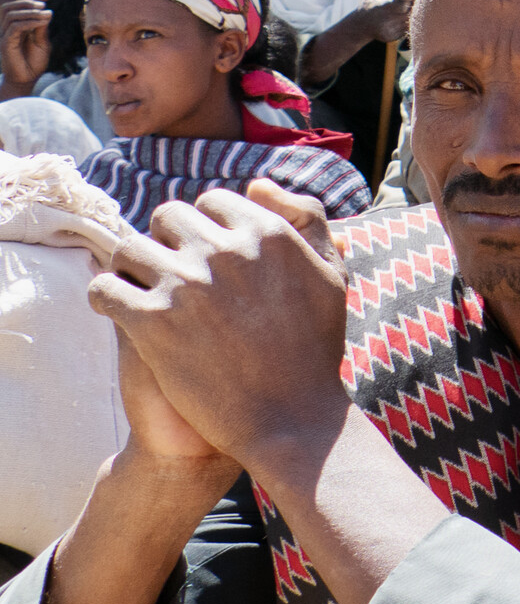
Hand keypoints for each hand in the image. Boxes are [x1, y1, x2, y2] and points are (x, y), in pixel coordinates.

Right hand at [1, 0, 52, 90]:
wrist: (27, 80)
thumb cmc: (35, 62)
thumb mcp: (43, 42)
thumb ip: (42, 28)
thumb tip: (46, 11)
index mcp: (18, 27)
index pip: (22, 8)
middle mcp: (9, 29)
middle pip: (10, 7)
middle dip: (27, 2)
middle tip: (43, 5)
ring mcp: (5, 35)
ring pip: (11, 15)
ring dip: (29, 12)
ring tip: (45, 14)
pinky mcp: (6, 43)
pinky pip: (14, 27)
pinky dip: (28, 22)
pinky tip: (41, 23)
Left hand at [88, 183, 347, 473]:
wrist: (291, 420)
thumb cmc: (314, 349)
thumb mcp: (331, 274)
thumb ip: (305, 217)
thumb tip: (255, 183)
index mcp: (267, 232)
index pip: (212, 202)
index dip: (207, 230)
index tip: (209, 259)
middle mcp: (225, 250)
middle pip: (166, 218)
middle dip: (169, 244)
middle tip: (177, 279)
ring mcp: (185, 284)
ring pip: (130, 249)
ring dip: (135, 271)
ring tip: (149, 298)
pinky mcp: (152, 322)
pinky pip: (104, 289)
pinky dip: (108, 300)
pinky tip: (126, 317)